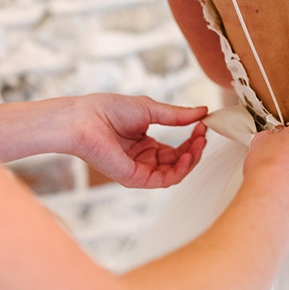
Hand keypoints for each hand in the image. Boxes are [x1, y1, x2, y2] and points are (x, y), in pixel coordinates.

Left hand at [70, 94, 207, 188]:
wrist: (85, 118)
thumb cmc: (108, 110)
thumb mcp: (149, 109)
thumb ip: (176, 115)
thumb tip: (202, 112)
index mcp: (144, 145)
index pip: (176, 149)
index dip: (192, 138)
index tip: (203, 124)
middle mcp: (143, 160)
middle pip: (178, 162)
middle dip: (194, 149)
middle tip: (203, 134)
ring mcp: (139, 170)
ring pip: (175, 172)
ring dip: (191, 158)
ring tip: (198, 142)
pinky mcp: (135, 178)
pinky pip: (164, 180)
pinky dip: (180, 169)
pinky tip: (187, 155)